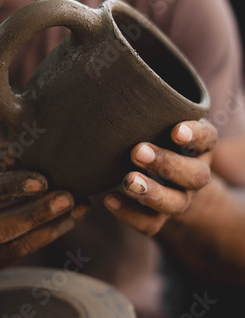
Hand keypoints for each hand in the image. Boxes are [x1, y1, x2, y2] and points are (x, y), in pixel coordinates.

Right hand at [0, 145, 88, 268]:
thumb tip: (27, 157)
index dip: (11, 187)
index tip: (43, 180)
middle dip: (36, 213)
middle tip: (68, 197)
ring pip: (14, 247)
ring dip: (51, 227)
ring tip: (80, 206)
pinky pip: (23, 253)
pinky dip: (50, 234)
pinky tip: (72, 217)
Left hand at [104, 119, 216, 235]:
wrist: (162, 175)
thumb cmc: (156, 136)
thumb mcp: (160, 122)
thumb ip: (150, 113)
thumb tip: (115, 94)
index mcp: (200, 146)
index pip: (207, 139)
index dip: (194, 136)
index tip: (176, 131)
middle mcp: (195, 174)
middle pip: (194, 176)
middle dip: (167, 164)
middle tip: (138, 152)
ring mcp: (180, 198)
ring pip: (175, 203)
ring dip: (151, 193)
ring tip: (128, 181)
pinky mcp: (160, 217)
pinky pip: (150, 224)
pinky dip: (129, 214)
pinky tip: (109, 198)